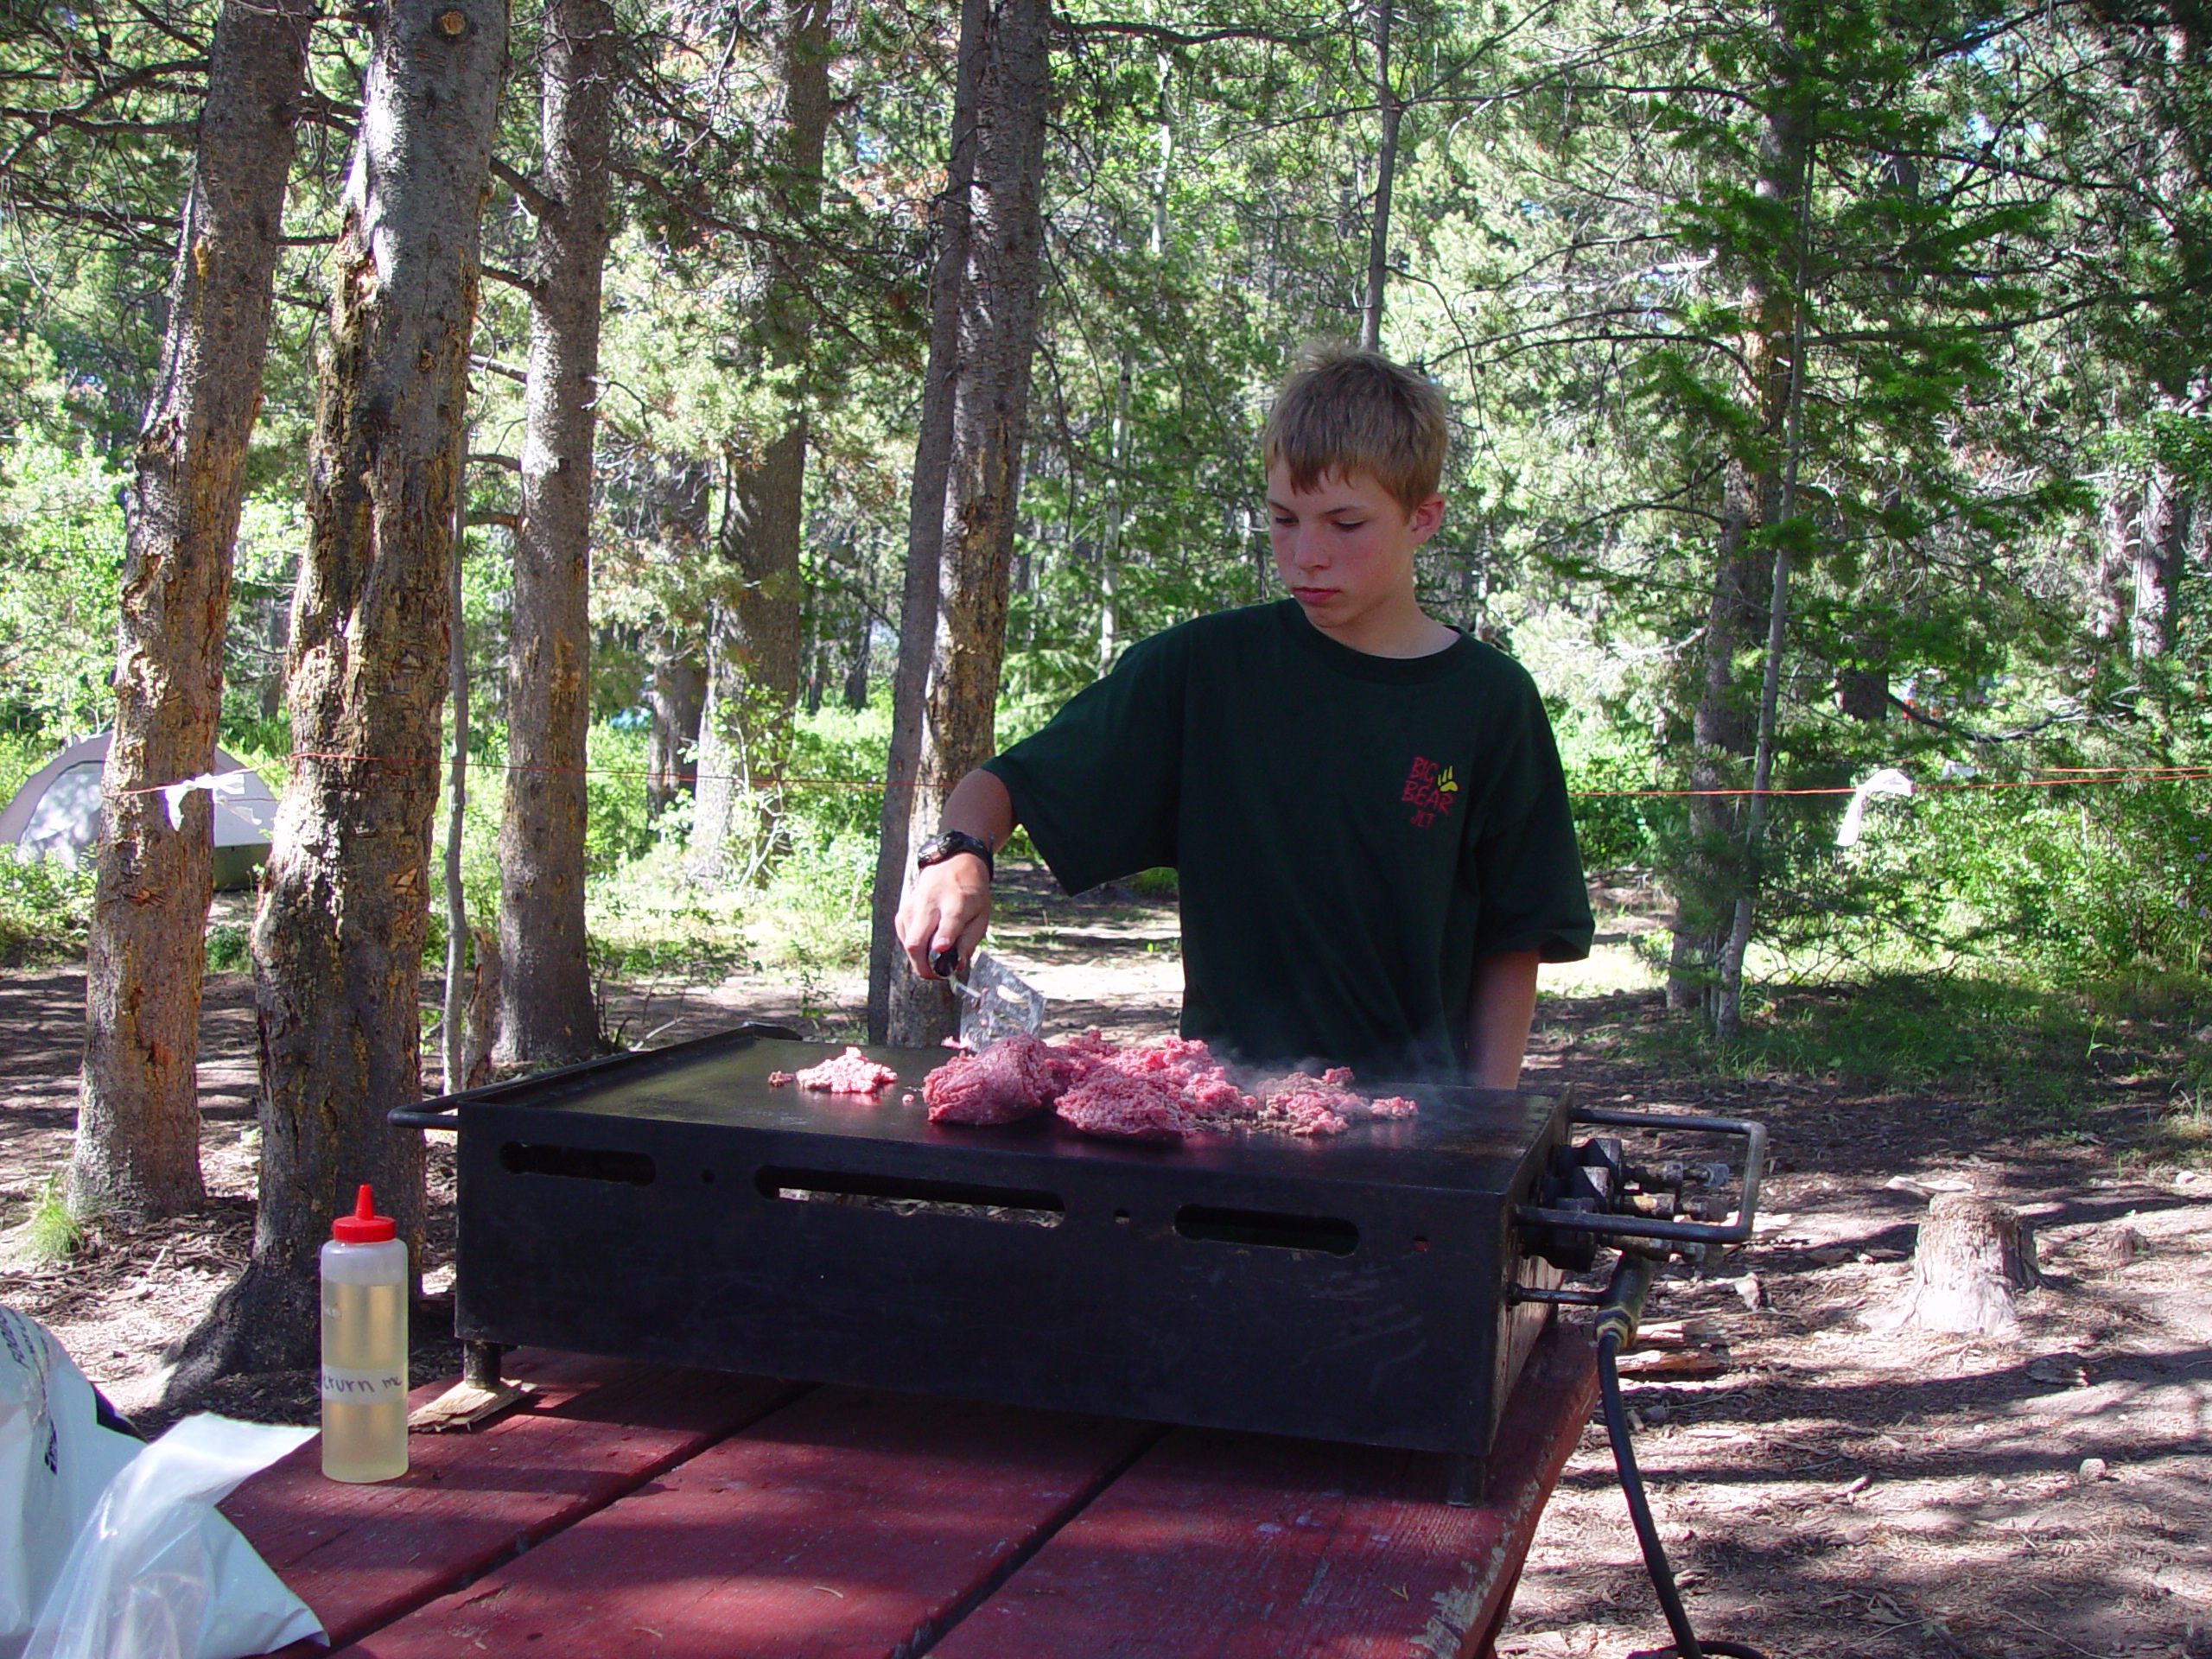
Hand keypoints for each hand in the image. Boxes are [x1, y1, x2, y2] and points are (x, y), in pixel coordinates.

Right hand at [896, 851, 992, 979]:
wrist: (951, 867)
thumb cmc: (970, 896)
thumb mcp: (981, 916)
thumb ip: (969, 942)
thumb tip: (958, 966)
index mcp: (957, 902)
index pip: (948, 921)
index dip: (944, 938)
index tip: (940, 950)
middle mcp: (930, 903)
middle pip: (918, 941)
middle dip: (925, 966)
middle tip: (938, 976)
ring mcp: (912, 908)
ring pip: (909, 944)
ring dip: (921, 961)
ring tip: (936, 961)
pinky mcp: (902, 913)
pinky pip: (905, 940)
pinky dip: (916, 950)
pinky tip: (928, 944)